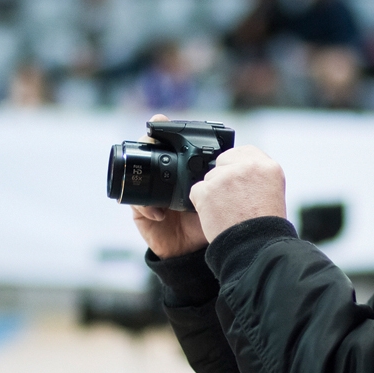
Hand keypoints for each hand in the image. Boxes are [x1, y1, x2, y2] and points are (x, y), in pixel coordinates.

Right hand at [130, 114, 208, 258]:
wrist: (193, 252)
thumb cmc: (208, 222)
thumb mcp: (216, 198)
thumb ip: (221, 182)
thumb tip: (236, 158)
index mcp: (180, 172)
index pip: (167, 146)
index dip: (163, 132)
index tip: (160, 120)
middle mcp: (162, 179)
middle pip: (148, 153)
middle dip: (148, 141)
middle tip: (152, 135)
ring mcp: (149, 194)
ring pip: (138, 174)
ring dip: (142, 169)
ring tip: (149, 168)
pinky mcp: (141, 213)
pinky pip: (137, 204)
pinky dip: (146, 207)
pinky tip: (159, 213)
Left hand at [189, 145, 286, 243]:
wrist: (255, 247)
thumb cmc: (264, 226)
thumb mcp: (272, 191)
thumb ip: (256, 175)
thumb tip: (238, 166)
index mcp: (266, 165)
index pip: (243, 152)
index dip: (236, 167)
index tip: (239, 182)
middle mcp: (247, 166)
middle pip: (222, 163)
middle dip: (223, 179)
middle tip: (233, 201)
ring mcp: (225, 177)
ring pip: (209, 178)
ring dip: (213, 193)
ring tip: (227, 212)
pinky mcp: (207, 190)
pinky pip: (196, 191)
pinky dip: (201, 204)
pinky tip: (216, 216)